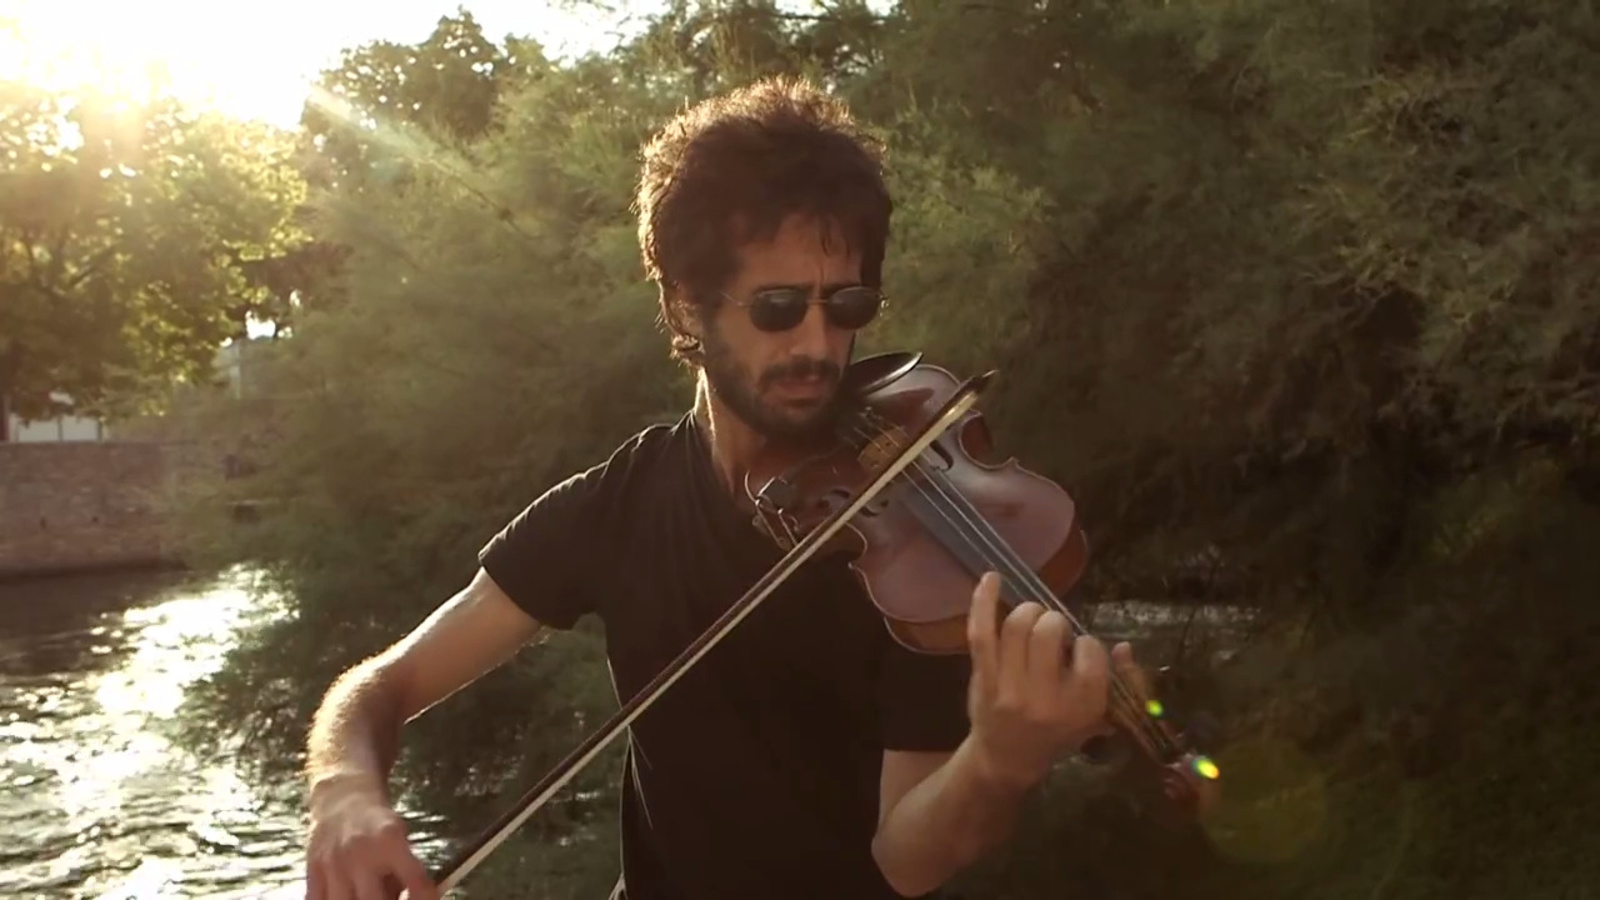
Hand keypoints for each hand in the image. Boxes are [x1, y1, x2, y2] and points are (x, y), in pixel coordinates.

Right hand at [305, 774, 438, 899]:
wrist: (342, 800)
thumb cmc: (378, 826)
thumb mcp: (400, 840)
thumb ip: (406, 873)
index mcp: (391, 842)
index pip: (416, 881)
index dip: (424, 898)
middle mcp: (361, 854)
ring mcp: (333, 864)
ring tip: (369, 898)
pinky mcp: (312, 871)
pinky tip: (347, 898)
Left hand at [964, 571, 1115, 791]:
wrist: (1007, 758)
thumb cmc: (1057, 734)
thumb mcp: (1097, 717)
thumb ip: (1116, 681)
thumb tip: (1124, 645)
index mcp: (1081, 706)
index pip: (1090, 650)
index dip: (1085, 643)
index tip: (1079, 652)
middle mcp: (1045, 697)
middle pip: (1049, 631)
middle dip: (1055, 622)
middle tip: (1054, 633)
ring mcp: (1010, 687)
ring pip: (1017, 626)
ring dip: (1029, 611)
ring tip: (1034, 619)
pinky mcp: (984, 678)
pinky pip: (981, 632)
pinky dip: (984, 601)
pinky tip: (992, 577)